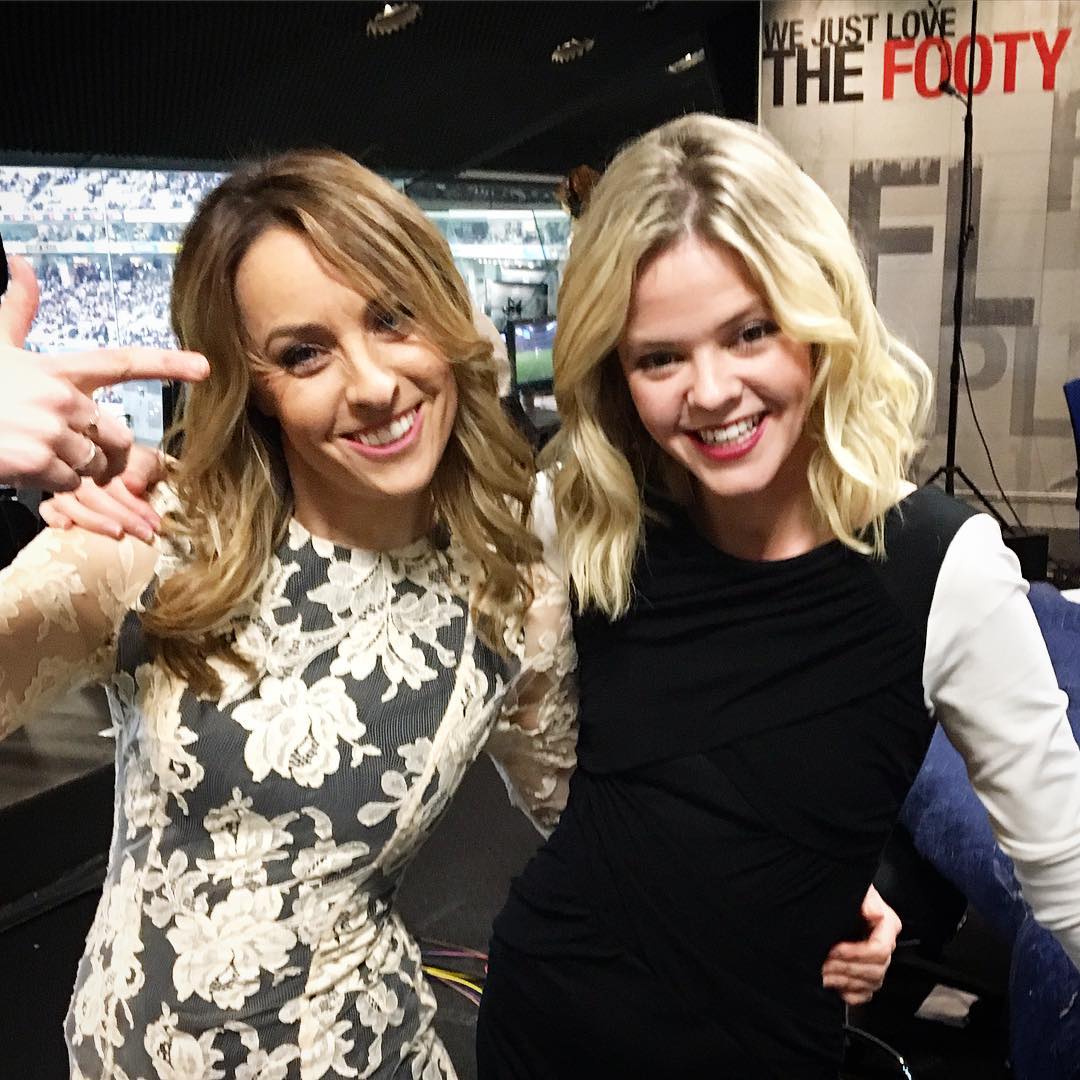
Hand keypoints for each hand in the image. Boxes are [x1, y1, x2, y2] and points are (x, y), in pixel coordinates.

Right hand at [0, 255, 207, 490]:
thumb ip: (16, 311)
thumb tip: (22, 265)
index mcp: (57, 370)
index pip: (122, 363)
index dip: (167, 363)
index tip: (205, 367)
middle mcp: (61, 398)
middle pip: (119, 437)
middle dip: (106, 454)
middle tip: (76, 454)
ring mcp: (51, 431)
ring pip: (94, 465)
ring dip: (71, 469)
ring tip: (35, 453)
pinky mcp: (38, 462)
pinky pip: (69, 484)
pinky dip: (51, 485)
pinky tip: (23, 467)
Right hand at [39, 444, 166, 540]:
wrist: (132, 467)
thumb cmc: (138, 467)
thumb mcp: (148, 462)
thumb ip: (142, 470)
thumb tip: (132, 484)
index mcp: (102, 459)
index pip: (112, 483)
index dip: (134, 505)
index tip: (153, 523)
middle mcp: (80, 472)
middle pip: (93, 496)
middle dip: (123, 518)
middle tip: (145, 533)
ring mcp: (66, 487)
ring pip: (70, 504)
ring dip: (95, 521)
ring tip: (117, 533)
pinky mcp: (56, 502)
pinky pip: (47, 508)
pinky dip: (54, 517)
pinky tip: (67, 527)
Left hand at [821, 885, 901, 1005]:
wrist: (836, 902)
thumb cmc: (847, 893)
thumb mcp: (857, 890)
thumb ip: (865, 898)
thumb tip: (873, 911)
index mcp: (887, 925)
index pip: (880, 949)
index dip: (856, 952)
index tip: (834, 949)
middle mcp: (885, 946)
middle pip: (876, 969)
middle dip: (847, 967)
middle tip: (824, 963)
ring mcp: (877, 963)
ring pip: (871, 983)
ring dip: (845, 980)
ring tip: (823, 973)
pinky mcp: (867, 977)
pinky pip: (865, 994)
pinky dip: (849, 993)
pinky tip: (833, 985)